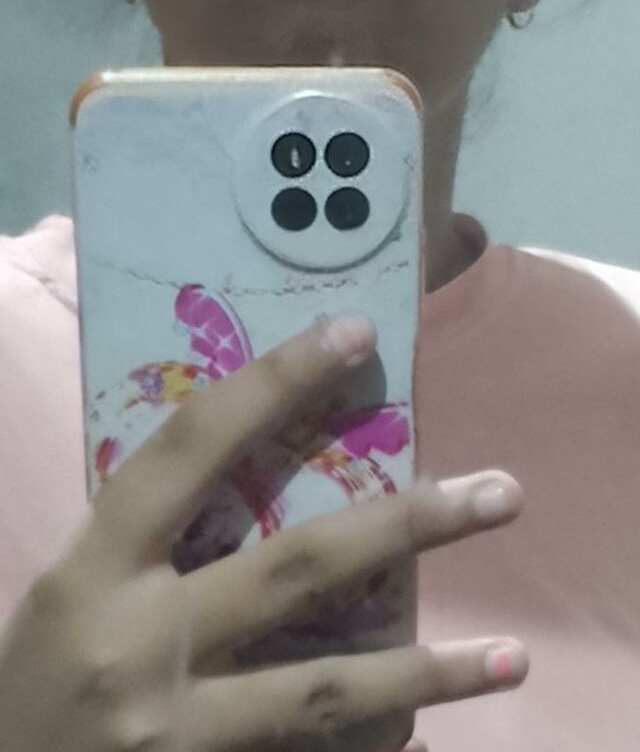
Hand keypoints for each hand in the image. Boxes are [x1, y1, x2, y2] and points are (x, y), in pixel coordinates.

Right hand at [0, 313, 526, 751]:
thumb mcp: (71, 587)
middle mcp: (142, 640)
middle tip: (501, 492)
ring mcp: (177, 726)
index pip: (192, 447)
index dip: (274, 382)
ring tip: (512, 655)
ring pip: (327, 686)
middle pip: (296, 566)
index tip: (354, 333)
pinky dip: (371, 739)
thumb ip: (150, 536)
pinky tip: (430, 733)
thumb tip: (247, 461)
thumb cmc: (34, 674)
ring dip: (428, 671)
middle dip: (407, 524)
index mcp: (97, 566)